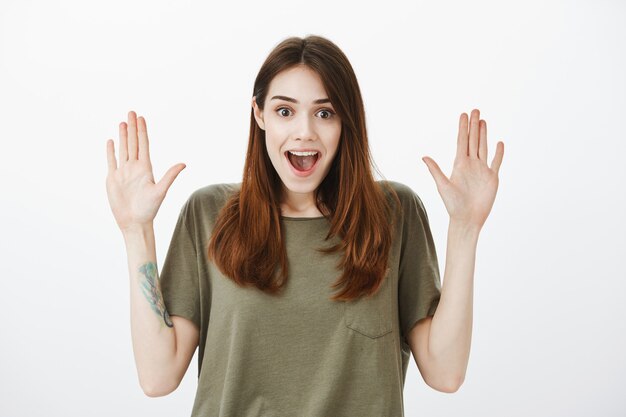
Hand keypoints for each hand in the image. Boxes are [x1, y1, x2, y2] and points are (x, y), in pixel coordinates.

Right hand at [105, 111, 185, 232]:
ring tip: (122, 122)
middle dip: (132, 127)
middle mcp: (134, 168)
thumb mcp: (160, 191)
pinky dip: (111, 151)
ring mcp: (123, 172)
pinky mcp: (113, 179)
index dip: (142, 131)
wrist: (134, 222)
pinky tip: (111, 141)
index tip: (141, 118)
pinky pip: (112, 161)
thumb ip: (170, 176)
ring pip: (123, 149)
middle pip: (133, 143)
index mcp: (146, 168)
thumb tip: (184, 163)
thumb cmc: (149, 209)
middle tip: (131, 112)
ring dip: (122, 136)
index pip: (144, 144)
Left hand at [421, 109, 503, 229]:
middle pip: (473, 140)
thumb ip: (435, 170)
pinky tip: (499, 143)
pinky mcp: (492, 178)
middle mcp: (471, 165)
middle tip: (475, 110)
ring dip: (484, 134)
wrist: (467, 219)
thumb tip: (423, 156)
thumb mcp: (443, 185)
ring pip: (483, 148)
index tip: (463, 114)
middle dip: (474, 125)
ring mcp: (482, 170)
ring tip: (483, 121)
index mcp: (459, 164)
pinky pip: (496, 162)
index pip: (462, 141)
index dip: (463, 128)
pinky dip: (499, 153)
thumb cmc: (452, 205)